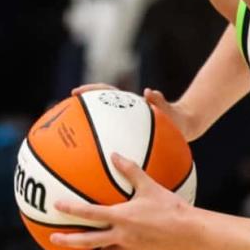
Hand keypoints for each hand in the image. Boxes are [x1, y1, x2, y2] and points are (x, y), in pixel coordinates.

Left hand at [50, 153, 197, 249]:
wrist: (191, 232)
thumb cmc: (172, 207)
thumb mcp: (152, 186)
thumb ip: (132, 171)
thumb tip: (115, 155)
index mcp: (122, 216)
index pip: (90, 212)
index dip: (71, 209)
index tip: (57, 206)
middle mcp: (122, 235)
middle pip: (88, 240)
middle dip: (69, 240)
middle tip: (54, 239)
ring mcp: (130, 248)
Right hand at [72, 84, 202, 141]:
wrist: (186, 127)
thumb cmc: (177, 118)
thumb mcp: (170, 111)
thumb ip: (161, 102)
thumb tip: (149, 92)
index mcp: (133, 104)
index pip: (109, 92)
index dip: (93, 90)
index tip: (76, 92)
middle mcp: (127, 112)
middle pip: (100, 107)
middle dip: (82, 108)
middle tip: (64, 112)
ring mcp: (128, 123)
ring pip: (105, 123)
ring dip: (89, 126)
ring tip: (71, 136)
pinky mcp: (131, 135)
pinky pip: (115, 139)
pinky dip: (105, 144)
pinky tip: (94, 159)